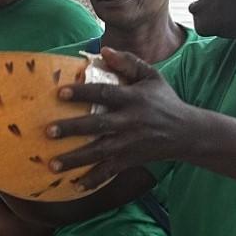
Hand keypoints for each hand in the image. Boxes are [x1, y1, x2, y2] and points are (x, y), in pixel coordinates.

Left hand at [44, 47, 196, 188]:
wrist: (187, 133)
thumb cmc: (164, 101)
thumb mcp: (152, 77)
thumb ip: (129, 62)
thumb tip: (103, 50)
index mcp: (133, 98)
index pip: (105, 93)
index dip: (83, 93)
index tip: (60, 93)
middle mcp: (130, 122)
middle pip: (97, 126)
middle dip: (72, 129)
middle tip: (48, 132)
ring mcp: (130, 143)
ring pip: (99, 152)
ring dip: (75, 159)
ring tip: (52, 164)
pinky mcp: (131, 160)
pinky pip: (110, 171)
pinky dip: (93, 180)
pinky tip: (75, 185)